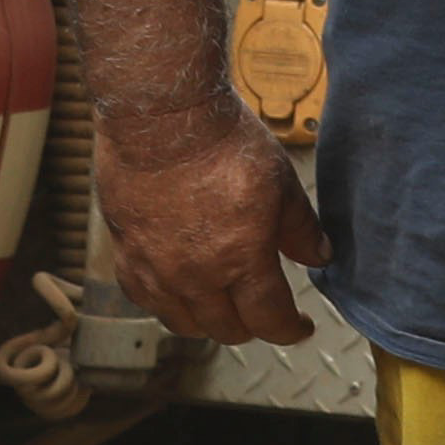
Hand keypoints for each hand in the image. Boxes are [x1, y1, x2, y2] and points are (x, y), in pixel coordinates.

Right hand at [93, 91, 327, 347]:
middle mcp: (196, 275)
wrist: (160, 115)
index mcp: (242, 259)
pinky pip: (144, 298)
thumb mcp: (280, 181)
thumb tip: (319, 256)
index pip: (269, 321)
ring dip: (208, 321)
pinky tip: (177, 287)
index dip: (290, 329)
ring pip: (184, 323)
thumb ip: (301, 228)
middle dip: (252, 325)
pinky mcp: (125, 253)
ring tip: (221, 304)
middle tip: (261, 310)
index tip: (299, 326)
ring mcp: (156, 269)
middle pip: (227, 329)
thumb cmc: (220, 140)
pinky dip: (165, 302)